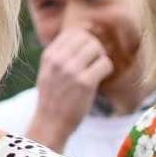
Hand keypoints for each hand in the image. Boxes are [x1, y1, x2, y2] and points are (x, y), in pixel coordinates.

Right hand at [28, 27, 112, 146]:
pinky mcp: (85, 83)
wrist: (50, 123)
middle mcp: (58, 61)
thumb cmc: (53, 97)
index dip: (84, 40)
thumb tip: (85, 33)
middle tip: (93, 63)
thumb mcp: (48, 71)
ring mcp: (71, 71)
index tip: (85, 54)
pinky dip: (106, 71)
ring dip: (101, 59)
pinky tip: (99, 80)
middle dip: (95, 49)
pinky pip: (106, 64)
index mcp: (49, 56)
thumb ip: (61, 54)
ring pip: (98, 49)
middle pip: (87, 38)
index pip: (73, 32)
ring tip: (95, 71)